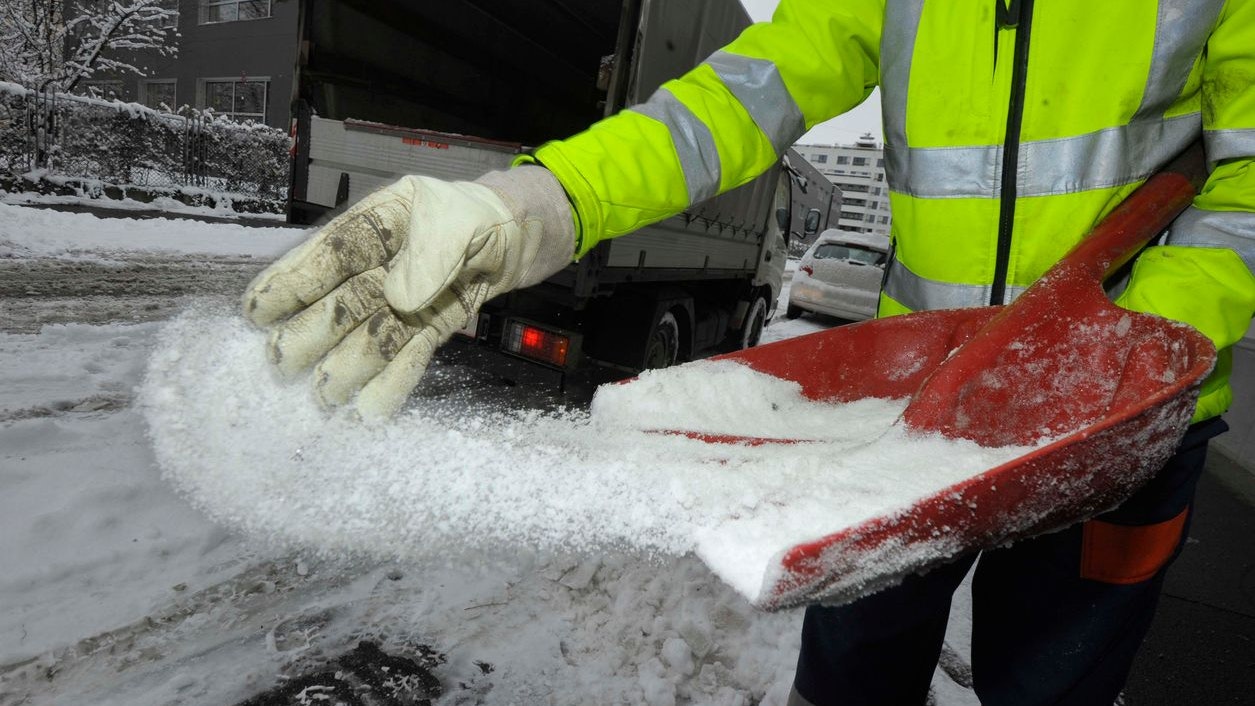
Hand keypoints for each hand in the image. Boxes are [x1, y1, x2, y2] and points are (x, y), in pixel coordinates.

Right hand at [242, 167, 574, 419]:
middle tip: (280, 363)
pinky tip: (370, 409)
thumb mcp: (461, 219)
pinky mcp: (434, 323)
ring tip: (323, 397)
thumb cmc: (489, 214)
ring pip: (372, 333)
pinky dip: (393, 381)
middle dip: (312, 332)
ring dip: (348, 366)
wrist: (529, 233)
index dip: (293, 280)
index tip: (257, 310)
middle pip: (344, 300)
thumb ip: (432, 254)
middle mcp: (388, 262)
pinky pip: (409, 352)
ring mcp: (409, 296)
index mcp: (384, 222)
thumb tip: (398, 297)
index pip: (331, 252)